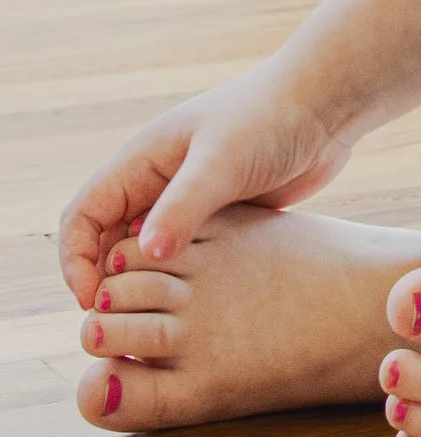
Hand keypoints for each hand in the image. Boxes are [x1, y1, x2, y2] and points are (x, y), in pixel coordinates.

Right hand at [56, 63, 353, 305]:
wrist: (327, 106)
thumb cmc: (271, 119)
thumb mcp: (223, 162)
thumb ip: (184, 207)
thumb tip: (147, 256)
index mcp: (141, 162)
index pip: (82, 217)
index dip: (76, 261)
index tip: (93, 302)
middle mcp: (157, 183)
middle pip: (107, 244)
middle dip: (107, 285)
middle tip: (124, 330)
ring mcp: (188, 201)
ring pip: (146, 256)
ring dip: (143, 290)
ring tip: (157, 331)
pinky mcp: (220, 218)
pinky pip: (186, 259)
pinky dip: (180, 285)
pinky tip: (198, 314)